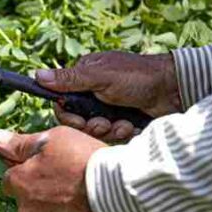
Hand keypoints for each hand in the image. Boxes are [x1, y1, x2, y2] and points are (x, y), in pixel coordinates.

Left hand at [0, 126, 121, 211]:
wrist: (122, 193)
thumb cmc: (87, 161)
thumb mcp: (54, 140)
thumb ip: (22, 144)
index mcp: (20, 184)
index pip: (11, 180)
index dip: (28, 173)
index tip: (47, 171)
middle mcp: (26, 211)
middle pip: (29, 203)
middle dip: (43, 196)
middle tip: (71, 185)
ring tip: (84, 203)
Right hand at [37, 52, 181, 140]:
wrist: (175, 91)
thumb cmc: (138, 77)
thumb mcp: (101, 76)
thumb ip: (70, 79)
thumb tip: (36, 76)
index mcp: (85, 78)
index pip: (63, 102)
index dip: (69, 115)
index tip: (80, 120)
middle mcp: (94, 94)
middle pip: (77, 121)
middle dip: (91, 125)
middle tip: (106, 123)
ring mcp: (109, 109)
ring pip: (95, 131)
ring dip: (108, 130)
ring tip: (123, 123)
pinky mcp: (122, 122)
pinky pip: (112, 136)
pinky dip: (121, 133)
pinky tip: (132, 125)